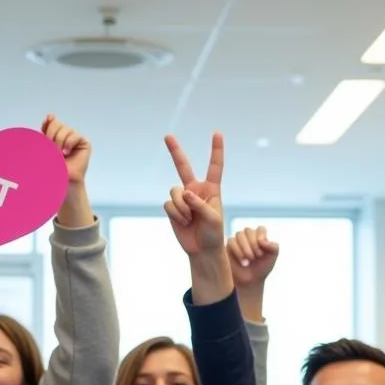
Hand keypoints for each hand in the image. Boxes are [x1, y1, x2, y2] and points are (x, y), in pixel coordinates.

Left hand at [41, 114, 90, 183]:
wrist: (64, 182)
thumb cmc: (54, 169)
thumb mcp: (46, 150)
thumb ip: (47, 133)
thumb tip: (50, 115)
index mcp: (54, 137)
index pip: (50, 123)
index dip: (48, 123)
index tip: (45, 125)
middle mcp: (65, 136)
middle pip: (56, 124)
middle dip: (51, 135)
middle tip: (51, 149)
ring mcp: (75, 139)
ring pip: (65, 129)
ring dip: (59, 141)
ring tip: (59, 154)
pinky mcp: (84, 143)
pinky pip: (74, 136)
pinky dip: (68, 143)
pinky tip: (66, 153)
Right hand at [164, 133, 224, 254]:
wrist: (202, 250)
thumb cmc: (213, 234)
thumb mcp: (213, 219)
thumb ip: (200, 204)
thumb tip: (185, 193)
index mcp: (211, 189)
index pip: (214, 166)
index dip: (216, 150)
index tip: (217, 133)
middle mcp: (195, 190)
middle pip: (183, 166)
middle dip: (175, 151)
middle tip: (167, 136)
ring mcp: (182, 199)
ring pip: (174, 191)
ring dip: (181, 206)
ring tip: (189, 219)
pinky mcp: (173, 209)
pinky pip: (169, 204)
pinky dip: (175, 214)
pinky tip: (183, 222)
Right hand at [227, 227, 278, 286]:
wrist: (250, 281)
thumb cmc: (261, 268)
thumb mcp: (272, 257)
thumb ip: (274, 246)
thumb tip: (262, 240)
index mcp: (259, 236)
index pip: (260, 229)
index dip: (261, 237)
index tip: (263, 251)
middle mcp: (248, 236)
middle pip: (248, 231)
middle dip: (253, 244)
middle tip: (257, 256)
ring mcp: (237, 241)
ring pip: (239, 235)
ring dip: (245, 247)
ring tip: (249, 260)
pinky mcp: (228, 247)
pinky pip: (231, 241)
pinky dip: (238, 251)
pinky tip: (242, 261)